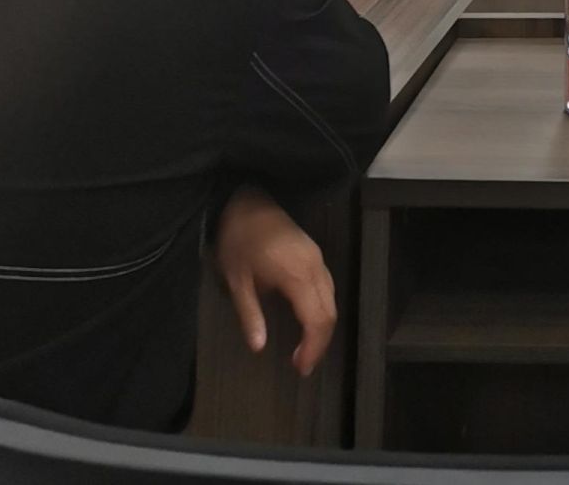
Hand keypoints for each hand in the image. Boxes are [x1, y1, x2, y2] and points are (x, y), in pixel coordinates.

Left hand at [213, 186, 336, 377]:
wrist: (248, 200)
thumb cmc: (239, 239)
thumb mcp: (236, 279)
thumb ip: (250, 314)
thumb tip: (259, 347)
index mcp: (297, 275)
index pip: (317, 319)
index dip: (313, 347)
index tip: (301, 368)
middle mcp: (315, 268)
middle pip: (330, 312)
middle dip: (320, 342)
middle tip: (303, 366)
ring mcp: (318, 259)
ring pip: (332, 300)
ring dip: (322, 328)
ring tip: (305, 350)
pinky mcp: (314, 255)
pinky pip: (327, 288)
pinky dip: (322, 311)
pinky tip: (307, 322)